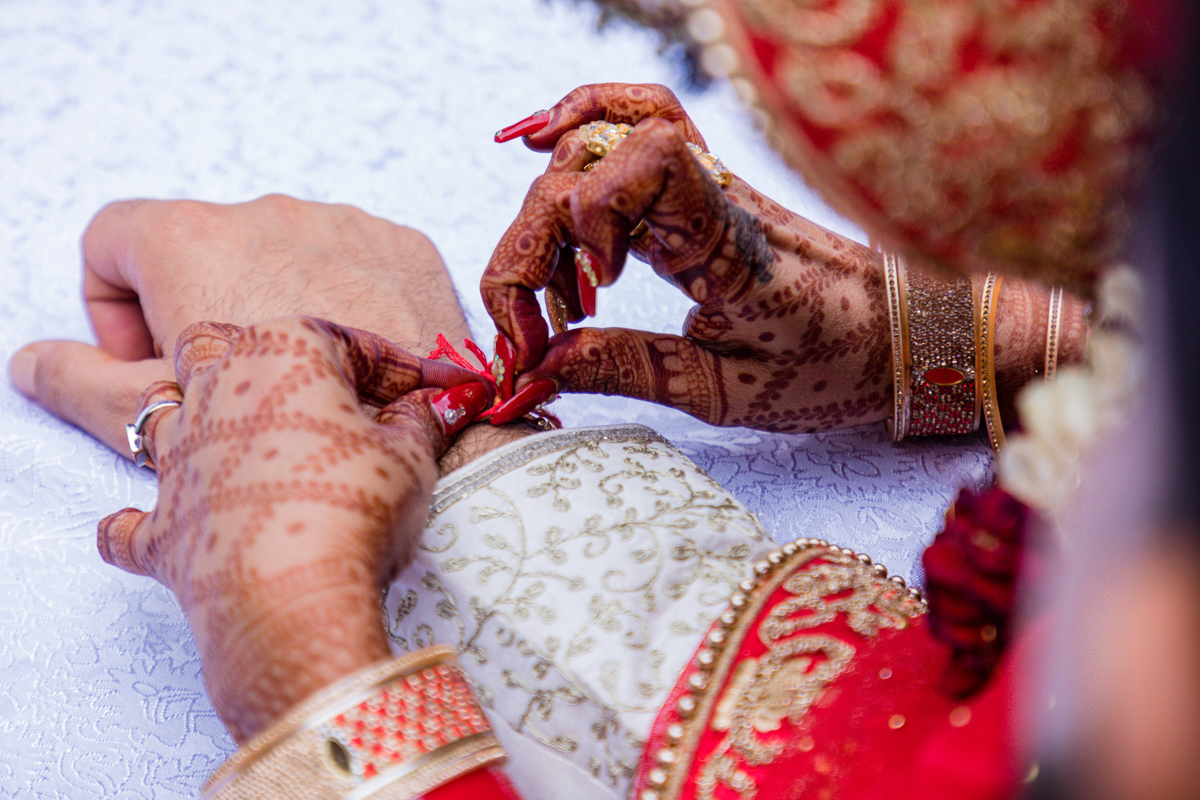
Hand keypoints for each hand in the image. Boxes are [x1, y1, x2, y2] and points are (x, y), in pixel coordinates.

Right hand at [10, 195, 468, 455]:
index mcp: (193, 240)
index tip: (149, 363)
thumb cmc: (280, 453)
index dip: (113, 304)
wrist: (430, 470)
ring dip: (275, 303)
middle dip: (202, 309)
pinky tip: (360, 367)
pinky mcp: (409, 247)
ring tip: (305, 382)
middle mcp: (272, 212)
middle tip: (230, 389)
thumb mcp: (153, 427)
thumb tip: (31, 359)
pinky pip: (356, 258)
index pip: (113, 236)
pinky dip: (345, 299)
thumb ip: (78, 381)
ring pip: (286, 251)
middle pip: (205, 245)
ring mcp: (350, 224)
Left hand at [98, 317, 488, 741]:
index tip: (447, 391)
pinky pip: (133, 521)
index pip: (351, 344)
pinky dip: (135, 523)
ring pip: (155, 408)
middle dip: (254, 351)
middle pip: (218, 343)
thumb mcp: (411, 457)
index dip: (407, 370)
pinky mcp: (163, 526)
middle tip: (301, 382)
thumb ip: (422, 420)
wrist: (292, 596)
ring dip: (173, 411)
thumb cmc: (355, 505)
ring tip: (173, 410)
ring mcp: (180, 456)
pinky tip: (128, 529)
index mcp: (283, 351)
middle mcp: (217, 389)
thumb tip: (443, 402)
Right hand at [483, 84, 892, 431]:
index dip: (585, 221)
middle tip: (535, 332)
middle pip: (585, 166)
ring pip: (593, 146)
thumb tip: (542, 367)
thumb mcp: (727, 392)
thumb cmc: (831, 365)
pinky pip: (633, 123)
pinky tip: (538, 145)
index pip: (644, 163)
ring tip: (557, 299)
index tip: (584, 299)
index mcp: (727, 240)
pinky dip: (579, 122)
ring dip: (544, 219)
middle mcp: (709, 193)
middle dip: (531, 247)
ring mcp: (701, 182)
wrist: (902, 335)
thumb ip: (629, 370)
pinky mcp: (695, 189)